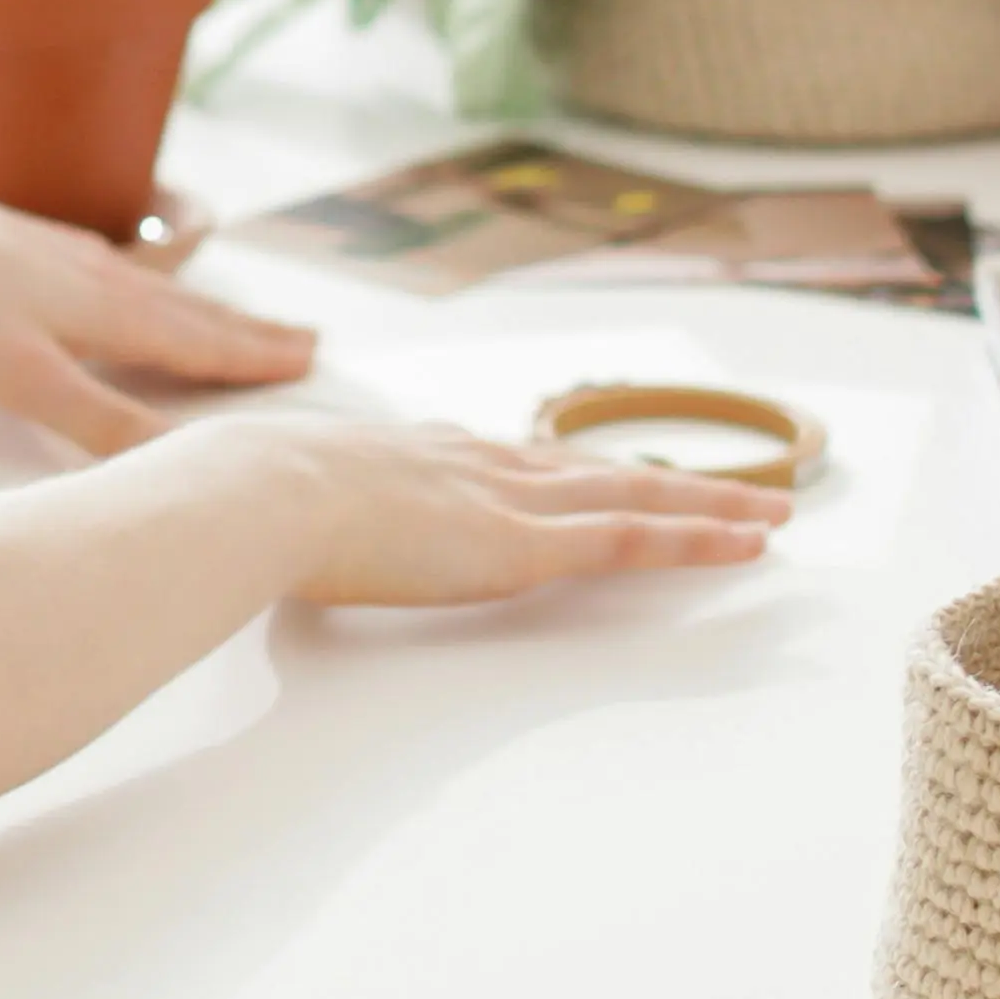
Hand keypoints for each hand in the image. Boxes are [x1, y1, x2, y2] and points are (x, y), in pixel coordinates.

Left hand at [0, 175, 319, 451]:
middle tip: (304, 338)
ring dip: (193, 307)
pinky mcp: (8, 251)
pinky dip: (131, 284)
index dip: (254, 358)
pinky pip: (98, 272)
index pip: (198, 341)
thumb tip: (183, 465)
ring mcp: (50, 256)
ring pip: (143, 289)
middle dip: (243, 330)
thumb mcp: (21, 377)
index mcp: (103, 304)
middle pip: (184, 309)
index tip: (312, 360)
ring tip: (224, 314)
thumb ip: (100, 420)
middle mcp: (91, 273)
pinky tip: (113, 281)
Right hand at [220, 415, 790, 604]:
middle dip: (664, 476)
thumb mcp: (262, 501)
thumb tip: (228, 533)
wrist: (253, 493)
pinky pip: (632, 538)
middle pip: (592, 466)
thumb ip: (275, 518)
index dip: (566, 466)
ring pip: (632, 495)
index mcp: (417, 453)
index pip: (513, 458)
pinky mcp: (523, 545)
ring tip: (771, 512)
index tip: (597, 468)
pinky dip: (697, 539)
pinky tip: (750, 544)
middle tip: (730, 484)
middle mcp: (477, 463)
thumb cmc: (240, 504)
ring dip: (707, 504)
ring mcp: (506, 500)